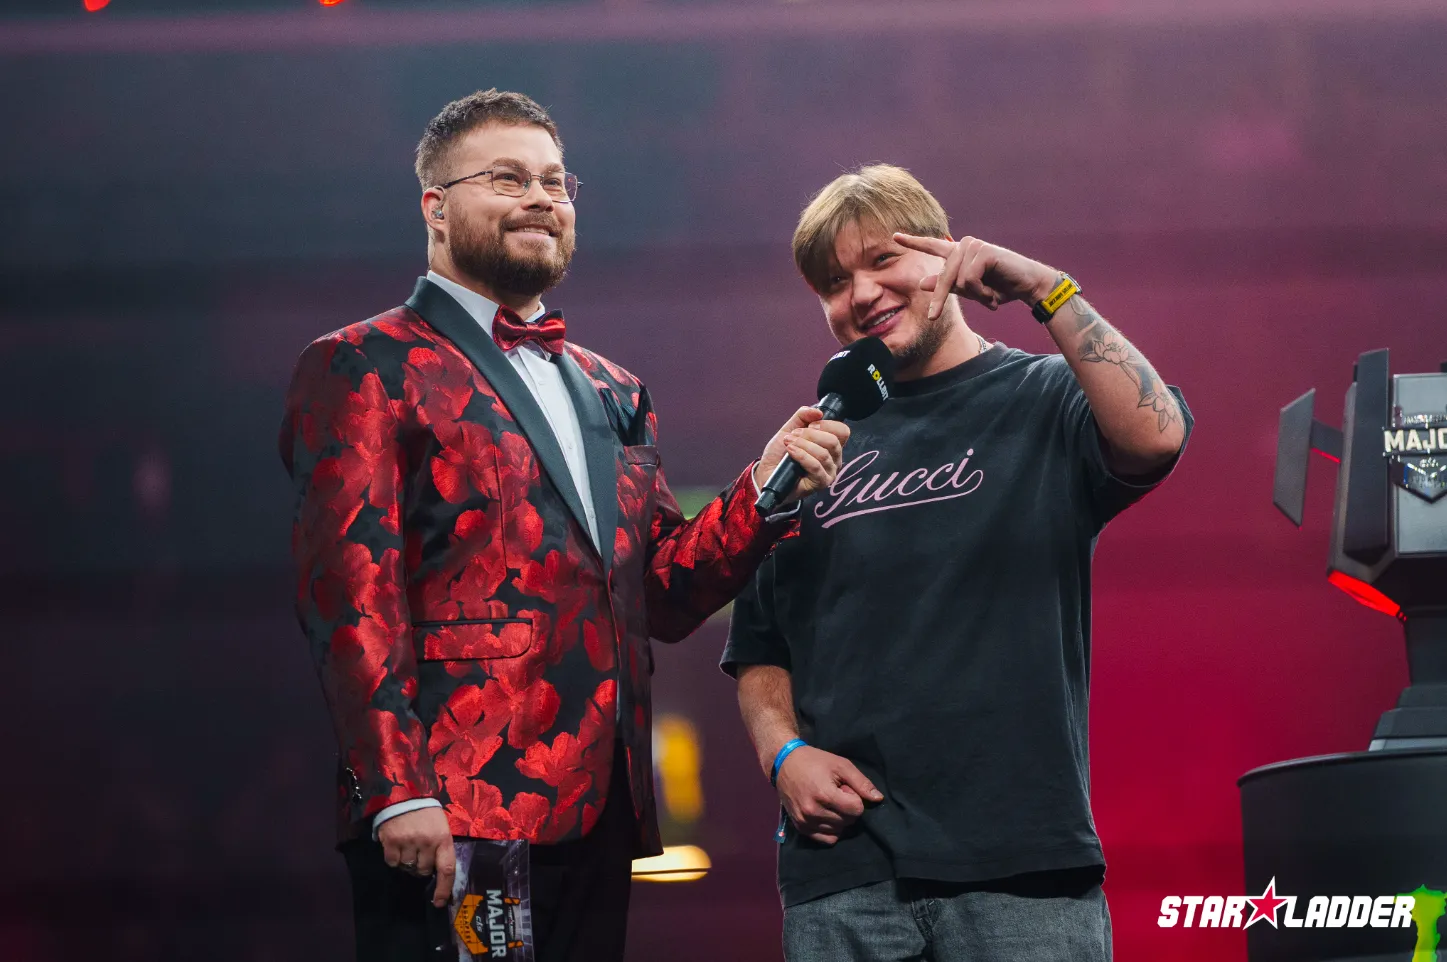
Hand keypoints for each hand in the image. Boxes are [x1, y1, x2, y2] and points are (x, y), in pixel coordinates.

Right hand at [378, 807, 455, 906]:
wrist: (403, 793)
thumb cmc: (426, 812)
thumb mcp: (440, 826)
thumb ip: (440, 847)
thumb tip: (437, 873)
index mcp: (444, 838)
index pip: (447, 869)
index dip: (443, 889)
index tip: (439, 902)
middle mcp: (427, 842)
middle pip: (424, 871)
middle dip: (421, 866)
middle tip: (419, 851)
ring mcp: (408, 842)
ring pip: (407, 867)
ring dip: (407, 861)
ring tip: (407, 844)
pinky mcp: (391, 841)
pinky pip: (392, 862)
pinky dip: (393, 857)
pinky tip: (396, 844)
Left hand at [753, 407, 850, 505]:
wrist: (767, 473)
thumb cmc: (780, 454)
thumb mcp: (790, 429)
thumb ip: (803, 416)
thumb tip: (818, 411)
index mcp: (831, 445)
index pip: (842, 431)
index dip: (827, 424)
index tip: (810, 425)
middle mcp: (834, 459)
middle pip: (833, 441)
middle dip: (810, 434)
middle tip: (794, 435)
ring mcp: (829, 472)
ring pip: (823, 454)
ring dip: (803, 445)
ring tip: (789, 443)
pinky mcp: (821, 483)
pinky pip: (815, 466)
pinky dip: (801, 456)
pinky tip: (791, 452)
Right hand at [775, 745, 882, 844]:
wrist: (784, 764)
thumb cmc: (815, 761)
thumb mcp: (840, 765)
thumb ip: (861, 782)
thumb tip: (878, 799)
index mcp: (824, 795)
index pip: (856, 810)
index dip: (855, 798)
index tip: (844, 788)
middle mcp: (814, 812)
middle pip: (848, 821)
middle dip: (847, 808)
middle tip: (835, 793)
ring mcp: (805, 822)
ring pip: (839, 831)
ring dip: (840, 819)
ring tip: (829, 802)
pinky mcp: (801, 828)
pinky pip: (826, 839)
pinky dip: (831, 830)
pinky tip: (826, 815)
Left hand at [893, 232, 1058, 319]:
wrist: (1027, 286)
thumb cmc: (1000, 287)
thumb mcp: (969, 291)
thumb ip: (946, 286)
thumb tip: (921, 283)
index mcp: (958, 253)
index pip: (932, 246)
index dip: (913, 242)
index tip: (894, 236)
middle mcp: (964, 245)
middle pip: (942, 278)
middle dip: (942, 300)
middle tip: (936, 317)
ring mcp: (973, 246)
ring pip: (957, 281)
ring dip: (974, 296)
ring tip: (989, 296)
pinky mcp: (983, 251)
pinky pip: (969, 280)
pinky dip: (981, 293)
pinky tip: (993, 293)